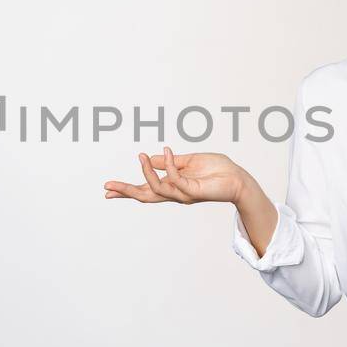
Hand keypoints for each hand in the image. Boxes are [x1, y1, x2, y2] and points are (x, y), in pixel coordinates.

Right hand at [103, 146, 248, 204]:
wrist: (238, 178)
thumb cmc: (217, 170)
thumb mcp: (188, 161)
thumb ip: (169, 162)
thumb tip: (150, 158)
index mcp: (173, 186)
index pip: (146, 189)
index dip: (127, 189)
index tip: (109, 189)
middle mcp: (175, 193)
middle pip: (145, 196)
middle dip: (126, 192)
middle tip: (108, 188)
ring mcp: (183, 194)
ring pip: (156, 188)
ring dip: (146, 171)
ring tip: (141, 156)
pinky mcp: (193, 190)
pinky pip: (174, 178)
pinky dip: (168, 164)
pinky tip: (167, 150)